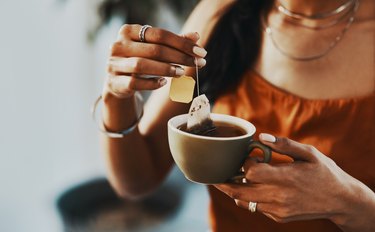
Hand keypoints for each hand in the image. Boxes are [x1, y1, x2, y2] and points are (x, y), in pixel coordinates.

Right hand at [104, 24, 206, 97]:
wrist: (117, 81)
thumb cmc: (140, 59)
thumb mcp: (154, 48)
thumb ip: (174, 42)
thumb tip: (196, 36)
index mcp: (128, 31)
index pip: (159, 34)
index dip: (182, 43)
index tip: (201, 52)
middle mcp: (118, 45)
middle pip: (154, 50)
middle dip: (179, 57)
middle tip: (197, 63)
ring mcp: (114, 64)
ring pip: (142, 65)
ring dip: (166, 69)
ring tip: (182, 72)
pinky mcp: (114, 82)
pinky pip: (134, 83)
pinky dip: (151, 83)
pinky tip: (164, 82)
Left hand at [215, 133, 356, 223]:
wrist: (340, 200)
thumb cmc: (324, 172)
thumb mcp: (309, 153)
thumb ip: (284, 144)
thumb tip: (262, 137)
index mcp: (286, 177)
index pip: (251, 171)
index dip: (246, 162)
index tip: (251, 156)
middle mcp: (279, 196)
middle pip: (239, 190)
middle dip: (224, 182)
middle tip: (216, 175)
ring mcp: (278, 209)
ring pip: (245, 201)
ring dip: (234, 190)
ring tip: (229, 180)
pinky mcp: (279, 217)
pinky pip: (256, 208)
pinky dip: (249, 198)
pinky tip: (251, 188)